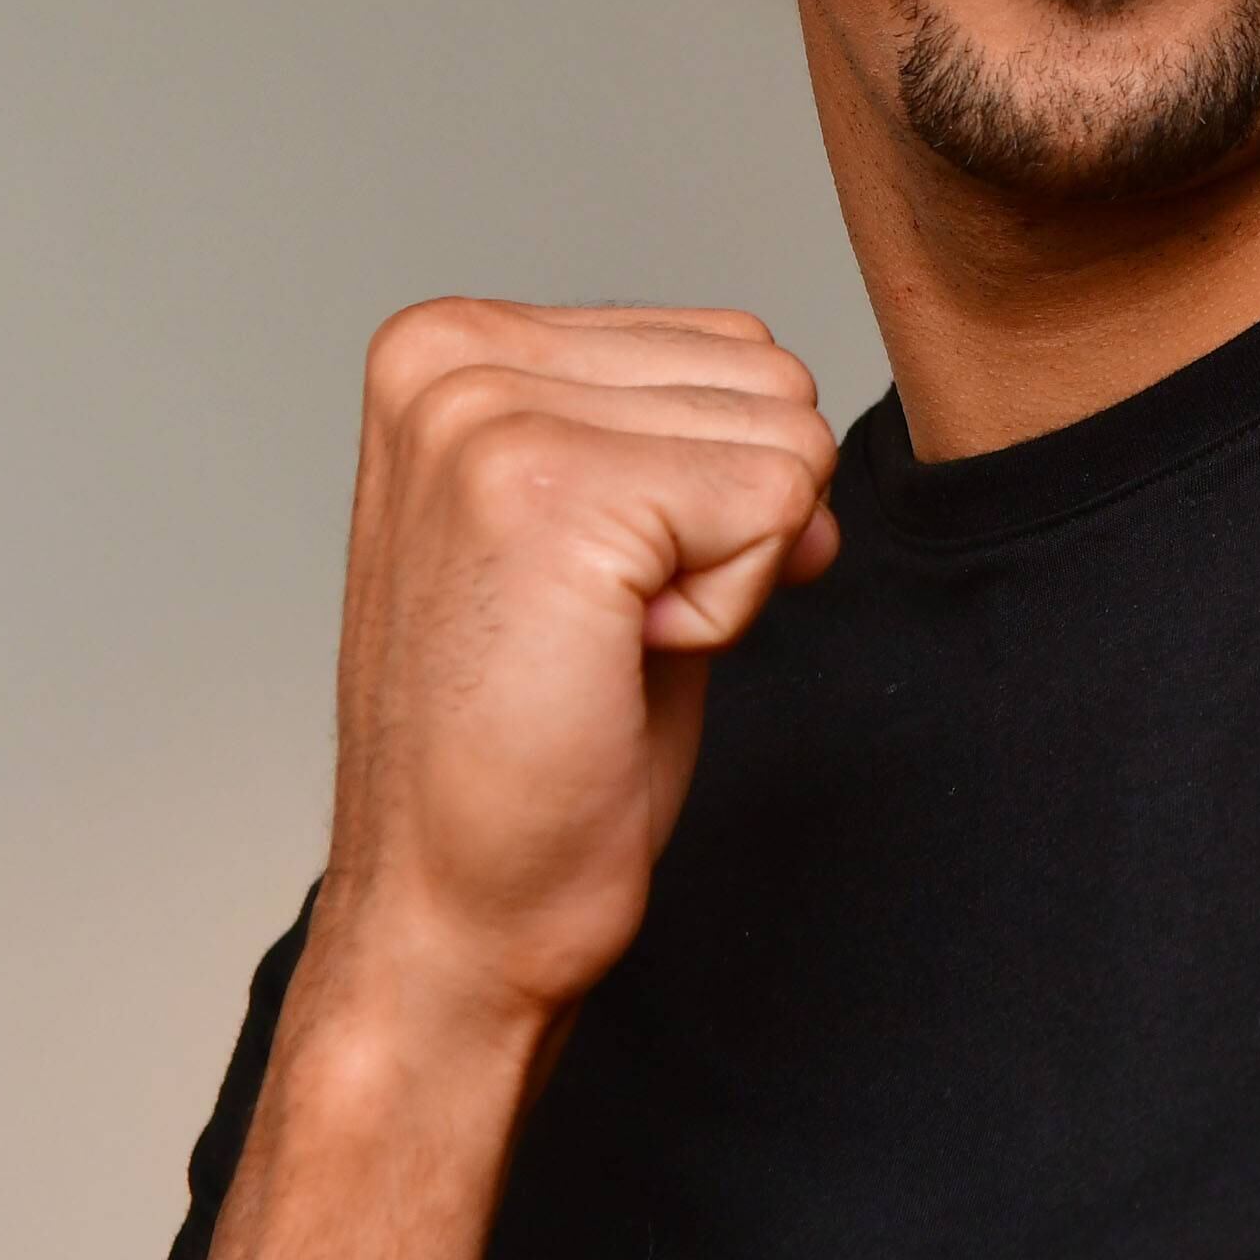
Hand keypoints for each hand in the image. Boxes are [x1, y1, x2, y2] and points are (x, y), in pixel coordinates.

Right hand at [305, 297, 839, 1042]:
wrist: (453, 912)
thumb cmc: (531, 751)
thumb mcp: (607, 543)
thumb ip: (690, 445)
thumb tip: (808, 429)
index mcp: (451, 346)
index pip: (729, 346)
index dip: (714, 491)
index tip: (597, 591)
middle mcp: (453, 357)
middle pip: (770, 379)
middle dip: (733, 522)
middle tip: (603, 630)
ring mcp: (490, 418)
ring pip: (787, 437)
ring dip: (731, 567)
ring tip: (602, 646)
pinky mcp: (551, 493)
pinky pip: (779, 505)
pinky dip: (732, 609)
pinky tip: (618, 663)